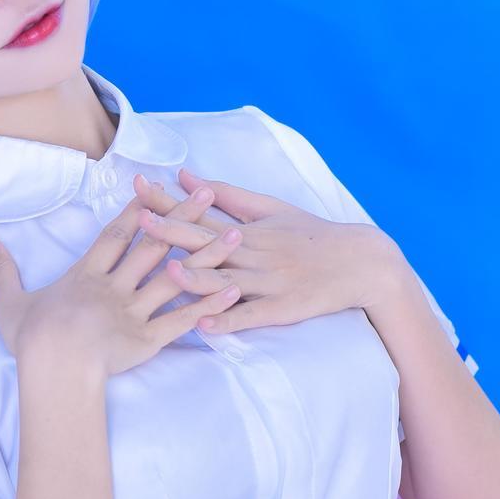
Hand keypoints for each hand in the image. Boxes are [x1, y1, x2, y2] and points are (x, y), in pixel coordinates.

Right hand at [0, 194, 242, 379]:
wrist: (53, 370)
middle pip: (154, 247)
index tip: (155, 188)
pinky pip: (184, 320)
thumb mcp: (8, 303)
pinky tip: (233, 291)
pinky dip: (210, 306)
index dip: (136, 211)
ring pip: (177, 277)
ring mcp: (135, 312)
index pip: (115, 236)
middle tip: (207, 194)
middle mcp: (115, 287)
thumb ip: (0, 271)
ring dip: (207, 256)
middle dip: (182, 219)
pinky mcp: (149, 340)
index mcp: (86, 275)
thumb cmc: (31, 340)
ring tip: (236, 236)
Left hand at [129, 168, 393, 334]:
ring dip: (197, 277)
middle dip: (173, 231)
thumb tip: (186, 175)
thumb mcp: (271, 209)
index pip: (200, 215)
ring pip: (226, 280)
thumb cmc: (311, 234)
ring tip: (169, 273)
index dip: (168, 203)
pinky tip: (205, 323)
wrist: (360, 262)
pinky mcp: (282, 309)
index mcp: (247, 230)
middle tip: (140, 220)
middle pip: (207, 243)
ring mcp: (267, 282)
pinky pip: (251, 316)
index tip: (138, 187)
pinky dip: (229, 319)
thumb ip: (227, 194)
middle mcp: (253, 253)